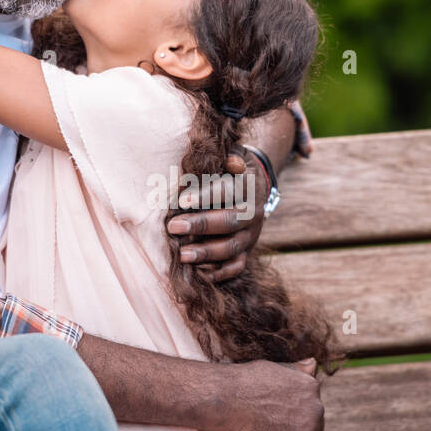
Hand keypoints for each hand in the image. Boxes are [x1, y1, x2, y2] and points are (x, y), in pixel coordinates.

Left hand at [165, 148, 269, 281]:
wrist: (256, 186)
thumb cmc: (232, 169)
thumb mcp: (237, 155)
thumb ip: (232, 156)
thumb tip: (231, 162)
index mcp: (249, 187)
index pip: (228, 191)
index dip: (206, 196)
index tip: (182, 200)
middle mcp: (253, 213)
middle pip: (229, 222)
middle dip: (201, 226)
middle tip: (173, 227)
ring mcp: (251, 235)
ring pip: (232, 248)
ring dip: (207, 253)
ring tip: (182, 255)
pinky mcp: (247, 251)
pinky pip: (237, 266)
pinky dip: (221, 273)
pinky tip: (201, 275)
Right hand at [208, 358, 324, 430]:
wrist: (223, 401)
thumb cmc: (241, 383)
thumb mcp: (273, 368)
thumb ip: (296, 370)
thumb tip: (313, 363)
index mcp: (310, 386)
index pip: (314, 407)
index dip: (300, 416)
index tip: (284, 421)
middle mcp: (315, 407)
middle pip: (317, 427)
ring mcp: (308, 430)